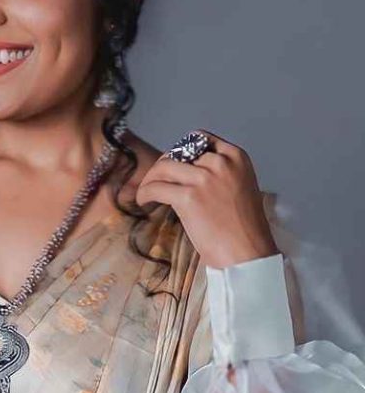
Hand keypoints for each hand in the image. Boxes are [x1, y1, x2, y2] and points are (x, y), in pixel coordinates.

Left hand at [135, 130, 279, 268]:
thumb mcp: (240, 188)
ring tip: (145, 192)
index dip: (181, 151)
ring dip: (149, 179)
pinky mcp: (188, 197)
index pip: (200, 139)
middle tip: (156, 180)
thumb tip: (187, 174)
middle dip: (163, 166)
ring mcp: (204, 178)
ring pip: (163, 167)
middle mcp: (220, 163)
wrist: (249, 254)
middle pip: (178, 153)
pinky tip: (143, 201)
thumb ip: (219, 175)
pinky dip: (144, 193)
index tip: (173, 165)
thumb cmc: (245, 230)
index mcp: (236, 157)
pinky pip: (156, 188)